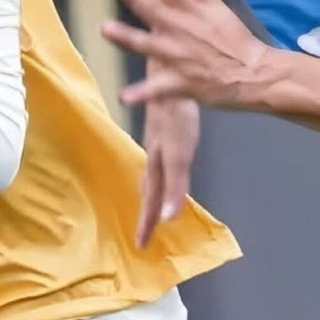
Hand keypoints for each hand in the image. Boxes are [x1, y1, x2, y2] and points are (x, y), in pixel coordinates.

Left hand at [102, 0, 269, 108]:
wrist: (255, 75)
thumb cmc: (236, 41)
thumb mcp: (220, 12)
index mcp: (191, 13)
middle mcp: (181, 31)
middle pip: (153, 9)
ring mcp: (179, 57)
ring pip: (147, 45)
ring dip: (126, 37)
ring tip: (105, 29)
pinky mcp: (181, 83)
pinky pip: (157, 90)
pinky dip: (141, 94)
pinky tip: (124, 96)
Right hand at [136, 95, 199, 246]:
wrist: (167, 74)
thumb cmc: (175, 113)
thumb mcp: (178, 153)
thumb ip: (175, 185)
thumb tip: (169, 219)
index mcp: (158, 164)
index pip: (151, 201)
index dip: (147, 223)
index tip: (141, 246)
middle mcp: (156, 152)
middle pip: (149, 188)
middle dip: (147, 211)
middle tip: (144, 231)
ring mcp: (158, 137)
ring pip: (152, 171)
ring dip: (151, 189)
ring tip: (151, 201)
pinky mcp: (164, 124)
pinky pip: (159, 155)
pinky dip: (159, 168)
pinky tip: (163, 161)